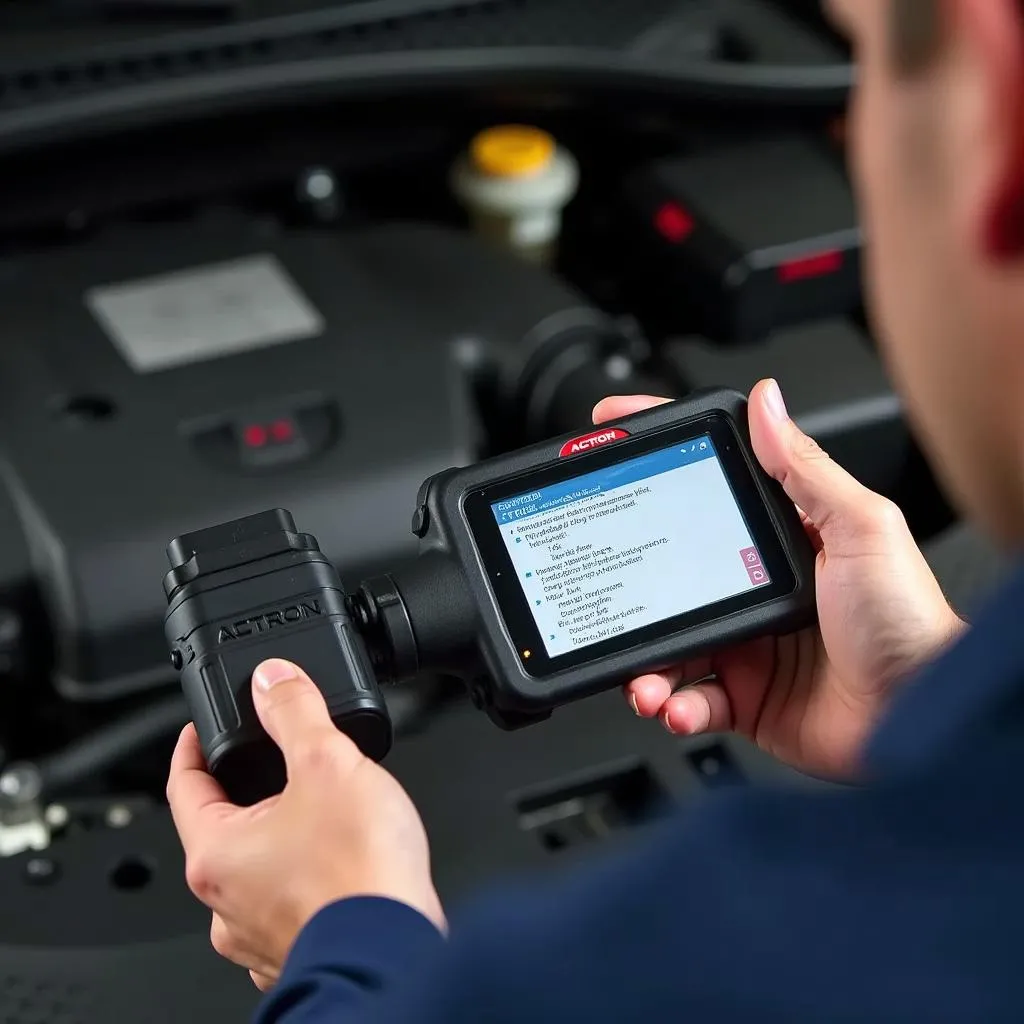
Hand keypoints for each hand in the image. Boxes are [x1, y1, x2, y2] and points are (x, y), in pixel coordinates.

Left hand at [166, 658, 443, 987]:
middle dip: (246, 790)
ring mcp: (257, 933)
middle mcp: (224, 903)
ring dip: (277, 837)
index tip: (201, 728)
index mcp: (216, 853)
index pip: (183, 787)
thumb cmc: (359, 873)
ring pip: (255, 870)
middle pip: (221, 828)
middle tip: (273, 762)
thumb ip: (296, 713)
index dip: (192, 747)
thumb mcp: (328, 764)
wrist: (397, 949)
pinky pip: (287, 902)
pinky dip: (304, 877)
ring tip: (316, 811)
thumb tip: (273, 679)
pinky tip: (337, 860)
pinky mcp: (295, 950)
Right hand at [594, 380, 964, 777]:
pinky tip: (676, 703)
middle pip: (669, 571)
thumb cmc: (909, 621)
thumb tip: (767, 402)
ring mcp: (746, 643)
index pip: (708, 487)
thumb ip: (806, 469)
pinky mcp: (743, 697)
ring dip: (645, 661)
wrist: (921, 718)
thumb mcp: (860, 527)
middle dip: (634, 580)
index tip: (615, 432)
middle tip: (613, 583)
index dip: (659, 458)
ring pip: (668, 642)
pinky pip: (689, 698)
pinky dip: (673, 704)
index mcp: (779, 540)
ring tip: (644, 677)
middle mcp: (754, 587)